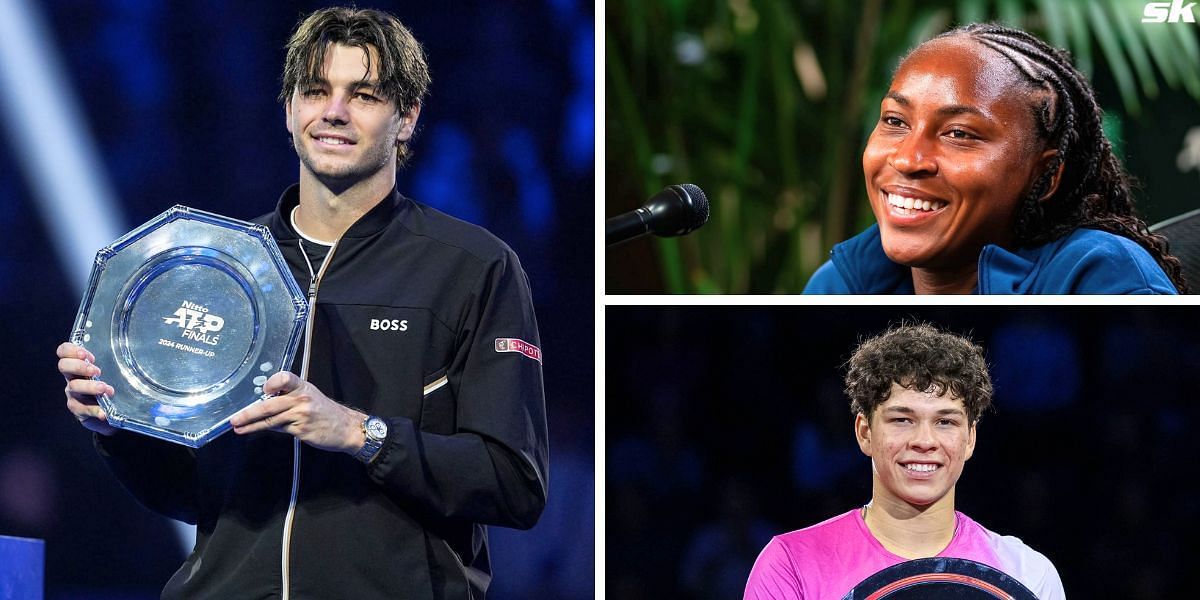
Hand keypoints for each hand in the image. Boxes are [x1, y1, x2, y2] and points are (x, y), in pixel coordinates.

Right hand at [57, 342, 117, 435]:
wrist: (111, 412)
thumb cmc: (112, 384)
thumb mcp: (113, 369)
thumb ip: (116, 359)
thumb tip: (137, 348)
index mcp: (79, 364)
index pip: (64, 351)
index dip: (71, 350)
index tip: (87, 355)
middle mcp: (72, 377)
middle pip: (64, 366)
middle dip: (79, 366)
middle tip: (97, 371)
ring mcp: (73, 394)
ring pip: (74, 387)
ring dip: (90, 387)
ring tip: (105, 389)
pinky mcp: (78, 410)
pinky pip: (82, 409)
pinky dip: (94, 410)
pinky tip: (104, 412)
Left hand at [229, 371, 364, 453]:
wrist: (345, 427)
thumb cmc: (325, 411)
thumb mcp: (310, 396)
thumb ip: (289, 396)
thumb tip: (264, 401)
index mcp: (303, 386)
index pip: (284, 378)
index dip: (271, 384)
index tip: (263, 390)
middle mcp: (301, 399)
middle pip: (269, 405)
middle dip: (249, 413)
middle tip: (235, 418)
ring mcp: (301, 415)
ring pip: (270, 420)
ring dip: (252, 425)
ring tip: (239, 428)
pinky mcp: (301, 430)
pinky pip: (279, 429)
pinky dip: (267, 429)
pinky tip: (258, 430)